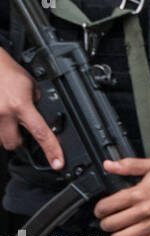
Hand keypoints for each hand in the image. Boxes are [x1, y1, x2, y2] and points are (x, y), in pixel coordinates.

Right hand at [0, 48, 63, 168]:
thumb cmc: (8, 72)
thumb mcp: (31, 85)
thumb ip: (37, 102)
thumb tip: (42, 116)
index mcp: (21, 106)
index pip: (41, 133)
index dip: (51, 149)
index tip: (57, 162)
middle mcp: (4, 114)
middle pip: (14, 144)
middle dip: (19, 140)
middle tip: (20, 127)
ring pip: (1, 140)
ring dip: (6, 133)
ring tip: (8, 116)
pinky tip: (2, 115)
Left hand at [94, 158, 149, 235]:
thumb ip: (129, 165)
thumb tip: (109, 164)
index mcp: (138, 194)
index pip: (106, 206)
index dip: (99, 210)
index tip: (102, 210)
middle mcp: (143, 211)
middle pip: (110, 224)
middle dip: (106, 224)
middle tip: (109, 222)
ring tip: (118, 234)